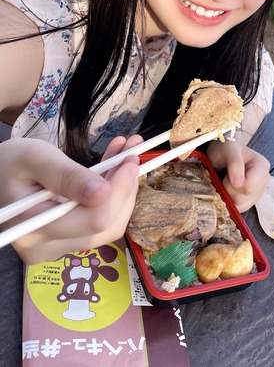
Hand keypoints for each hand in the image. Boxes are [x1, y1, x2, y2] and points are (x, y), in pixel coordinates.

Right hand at [0, 136, 141, 263]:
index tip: (130, 160)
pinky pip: (98, 219)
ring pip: (108, 224)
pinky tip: (115, 166)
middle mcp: (47, 248)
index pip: (95, 220)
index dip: (120, 191)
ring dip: (123, 188)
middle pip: (106, 226)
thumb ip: (67, 176)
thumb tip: (102, 192)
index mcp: (35, 230)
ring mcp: (58, 247)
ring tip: (126, 154)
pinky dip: (112, 193)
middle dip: (126, 188)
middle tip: (133, 153)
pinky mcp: (66, 239)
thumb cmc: (9, 163)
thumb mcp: (35, 158)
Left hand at [206, 140, 269, 212]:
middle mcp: (264, 180)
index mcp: (262, 166)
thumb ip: (235, 162)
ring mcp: (258, 191)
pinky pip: (239, 209)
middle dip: (229, 190)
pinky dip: (230, 202)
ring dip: (228, 196)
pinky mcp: (250, 199)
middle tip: (224, 177)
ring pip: (241, 206)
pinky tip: (227, 190)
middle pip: (244, 198)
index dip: (233, 184)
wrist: (219, 153)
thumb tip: (239, 183)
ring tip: (226, 182)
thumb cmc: (224, 148)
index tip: (227, 174)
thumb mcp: (227, 149)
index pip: (248, 187)